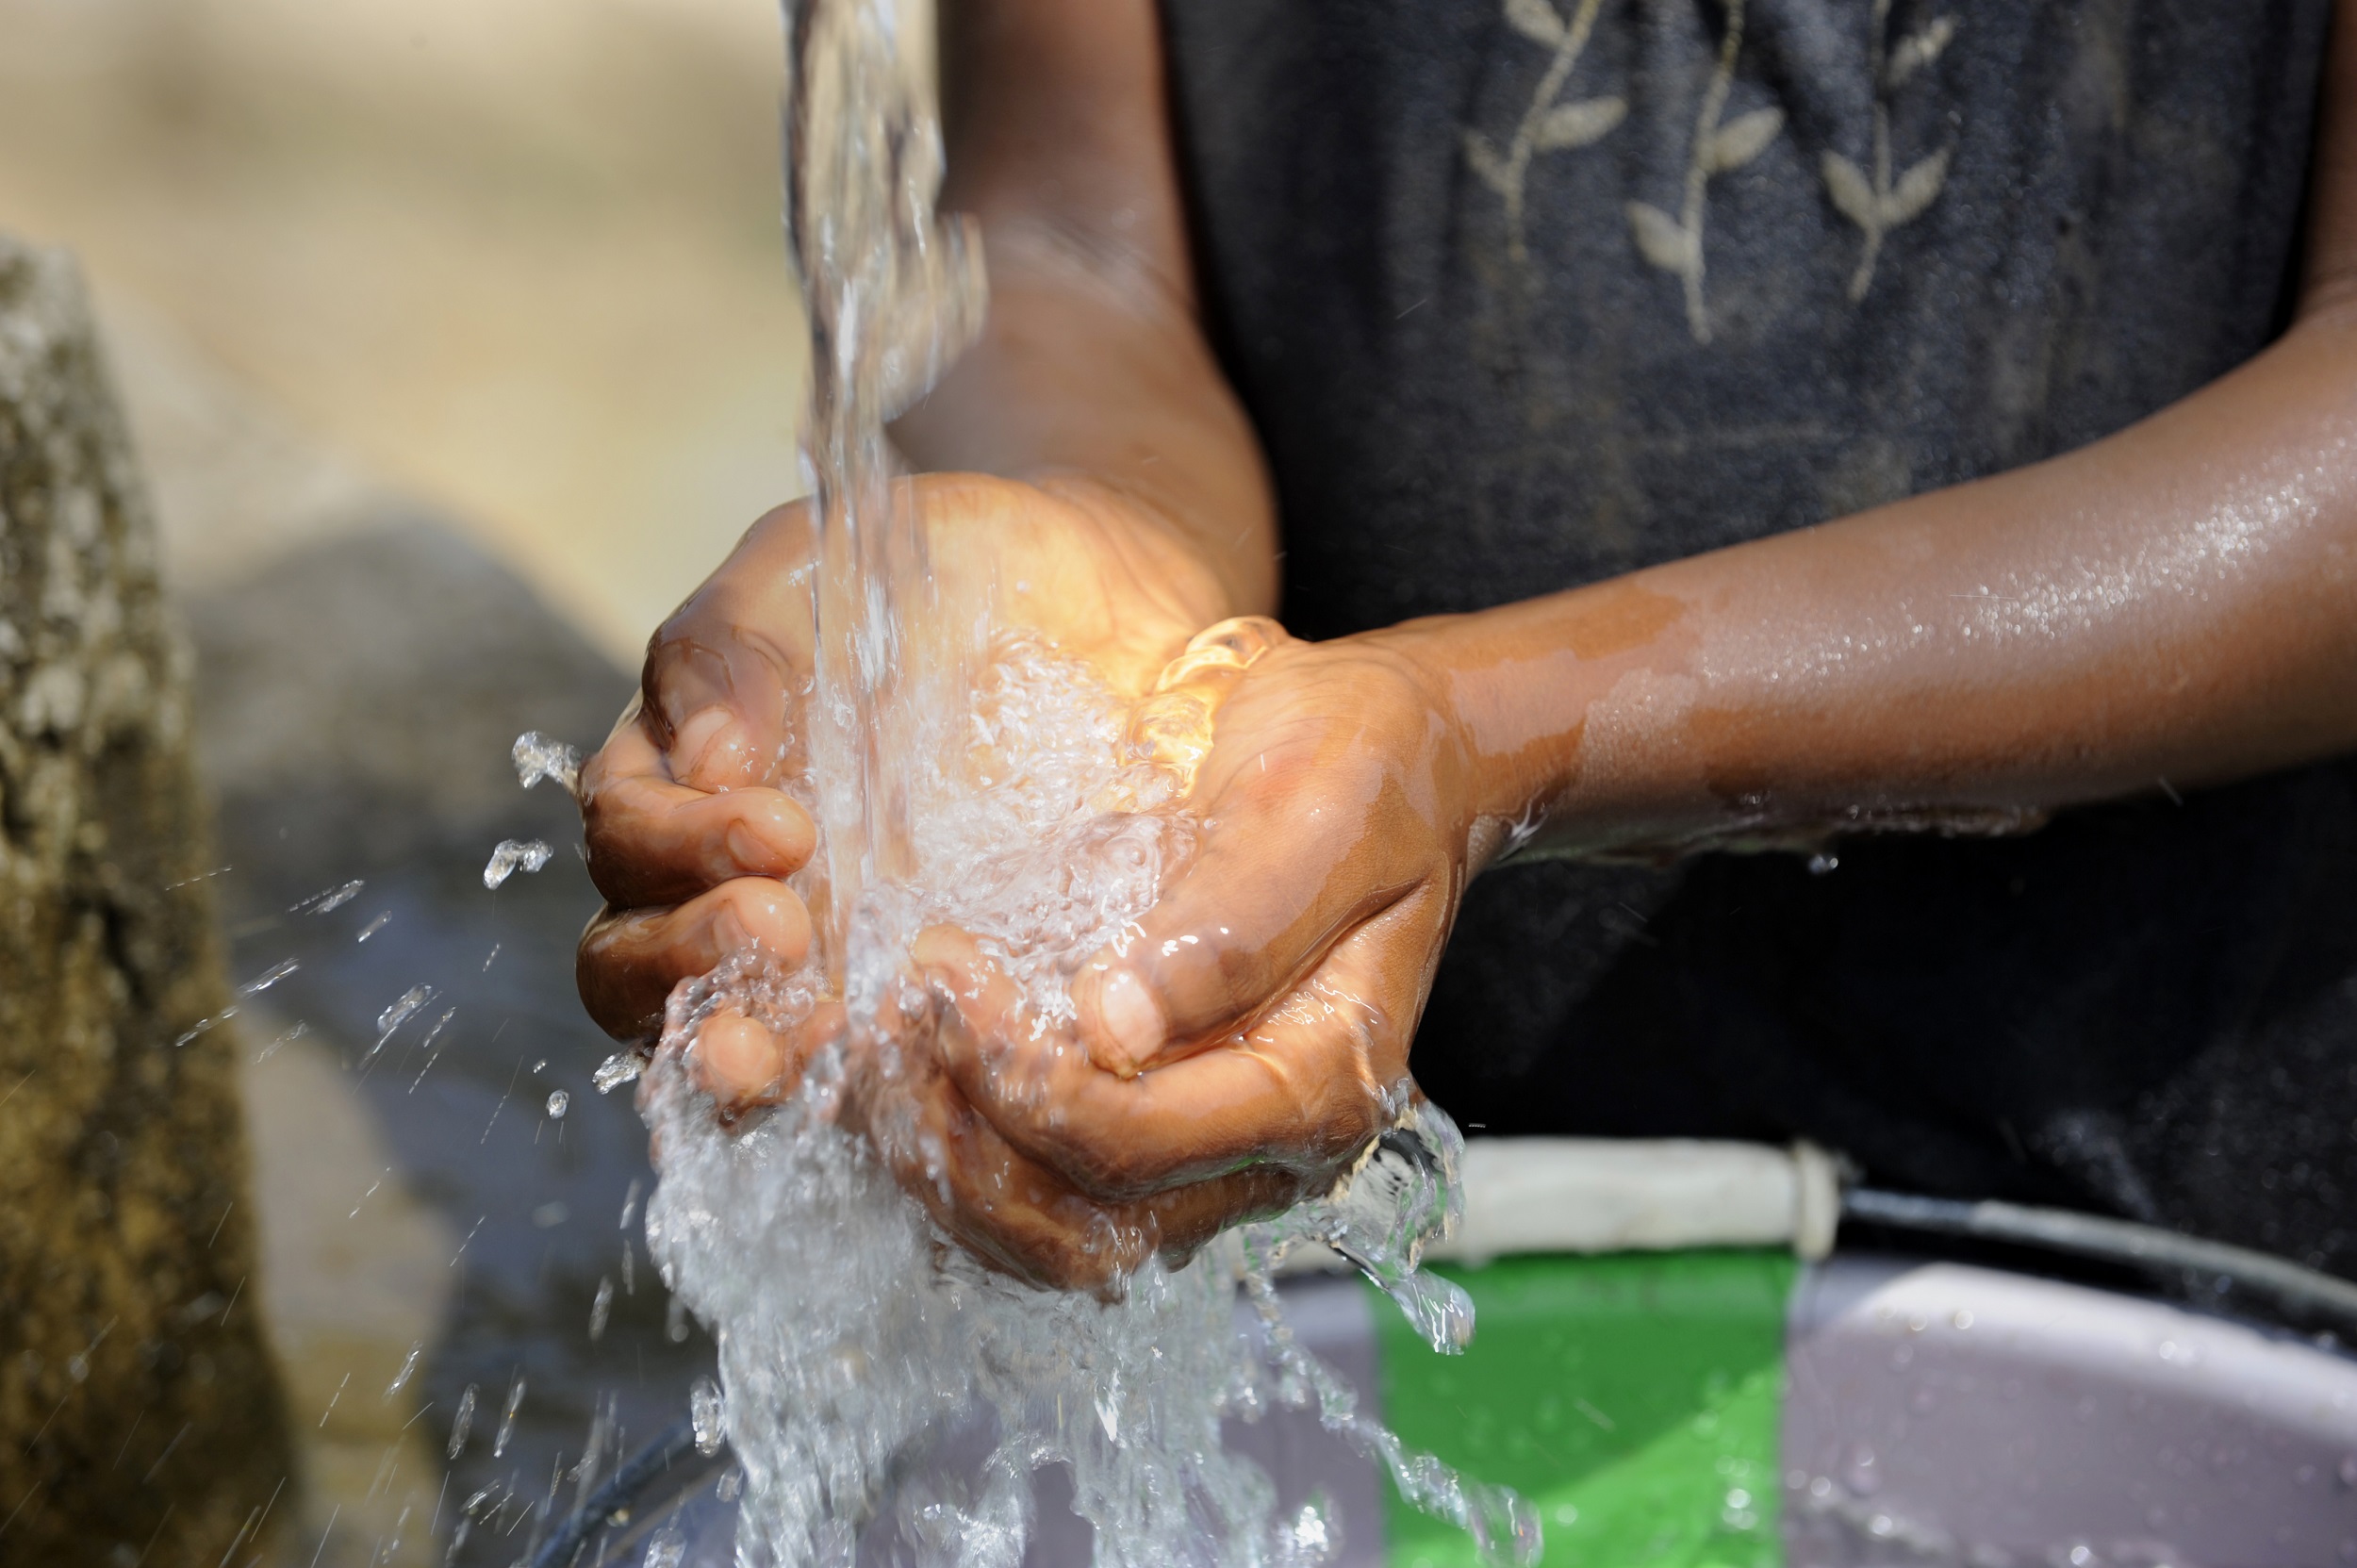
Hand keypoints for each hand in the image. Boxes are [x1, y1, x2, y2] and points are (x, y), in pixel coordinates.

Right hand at [574, 470, 1233, 1045]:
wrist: (1091, 602)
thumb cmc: (932, 570)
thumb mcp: (815, 566)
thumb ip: (733, 645)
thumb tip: (700, 760)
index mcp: (681, 778)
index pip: (625, 843)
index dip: (677, 850)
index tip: (782, 827)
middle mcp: (719, 882)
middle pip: (636, 969)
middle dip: (690, 966)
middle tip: (787, 932)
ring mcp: (809, 952)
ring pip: (725, 1042)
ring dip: (756, 1051)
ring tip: (829, 1035)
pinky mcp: (900, 999)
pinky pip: (852, 1070)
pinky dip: (861, 1085)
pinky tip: (910, 1070)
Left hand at [878, 623, 1485, 1285]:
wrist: (1398, 755)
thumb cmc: (1366, 768)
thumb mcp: (1321, 809)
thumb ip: (1236, 920)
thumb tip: (1116, 1023)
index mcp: (1319, 1085)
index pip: (1136, 1144)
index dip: (1020, 1077)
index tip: (945, 969)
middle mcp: (1262, 1147)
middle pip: (1081, 1225)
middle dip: (962, 1137)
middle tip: (893, 1018)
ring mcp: (1204, 1147)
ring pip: (1045, 1231)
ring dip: (943, 1157)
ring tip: (882, 1042)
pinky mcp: (1152, 1120)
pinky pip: (1037, 1186)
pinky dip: (956, 1146)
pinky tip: (906, 1066)